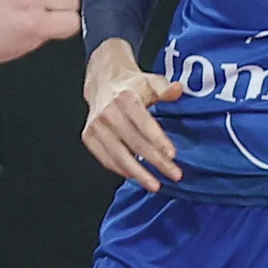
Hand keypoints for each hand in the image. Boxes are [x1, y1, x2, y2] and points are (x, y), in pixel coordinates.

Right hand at [80, 41, 181, 187]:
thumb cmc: (131, 86)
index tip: (172, 155)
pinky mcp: (88, 136)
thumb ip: (165, 88)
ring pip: (120, 156)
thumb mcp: (151, 82)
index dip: (159, 140)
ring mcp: (96, 126)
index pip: (144, 123)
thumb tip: (178, 89)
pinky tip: (136, 176)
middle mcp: (108, 112)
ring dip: (139, 173)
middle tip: (175, 175)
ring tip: (155, 185)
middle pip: (135, 143)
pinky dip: (121, 170)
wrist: (103, 82)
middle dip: (156, 162)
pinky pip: (106, 159)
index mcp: (125, 97)